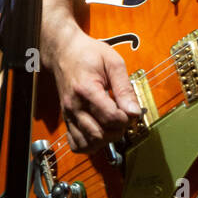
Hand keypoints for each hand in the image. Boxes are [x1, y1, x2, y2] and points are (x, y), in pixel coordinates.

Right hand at [40, 0, 142, 152]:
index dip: (126, 119)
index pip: (110, 117)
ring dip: (106, 140)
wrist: (64, 52)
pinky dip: (90, 145)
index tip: (131, 110)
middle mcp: (74, 106)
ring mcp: (68, 115)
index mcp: (86, 89)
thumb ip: (125, 88)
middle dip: (118, 131)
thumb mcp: (113, 63)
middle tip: (124, 118)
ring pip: (88, 143)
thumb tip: (134, 111)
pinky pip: (76, 144)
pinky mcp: (67, 120)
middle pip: (100, 134)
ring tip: (113, 125)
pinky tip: (99, 133)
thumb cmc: (89, 54)